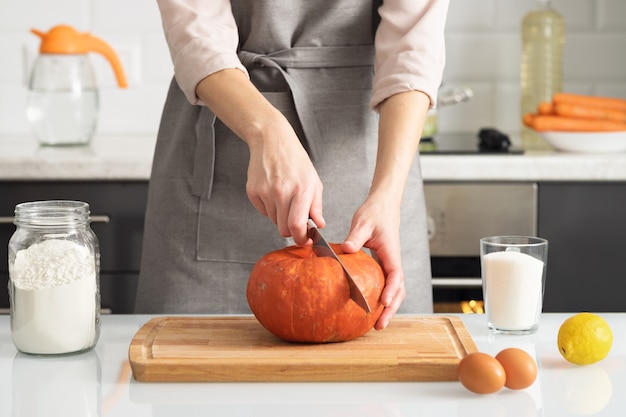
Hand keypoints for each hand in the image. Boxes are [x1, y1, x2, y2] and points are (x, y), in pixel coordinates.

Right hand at [245, 115, 324, 244]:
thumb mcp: (313, 181)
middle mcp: (281, 191)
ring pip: (273, 221)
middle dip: (291, 231)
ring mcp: (265, 192)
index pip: (297, 226)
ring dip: (281, 217)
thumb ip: (316, 206)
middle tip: (296, 221)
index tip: (305, 240)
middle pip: (283, 229)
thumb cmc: (295, 160)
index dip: (301, 239)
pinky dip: (269, 208)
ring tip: (285, 198)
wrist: (272, 141)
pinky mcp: (253, 191)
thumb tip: (318, 225)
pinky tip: (273, 193)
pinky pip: (263, 212)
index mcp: (300, 189)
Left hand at [341, 197, 404, 329]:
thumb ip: (356, 235)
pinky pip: (386, 285)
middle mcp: (393, 261)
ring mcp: (389, 264)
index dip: (391, 290)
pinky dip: (382, 298)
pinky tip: (370, 307)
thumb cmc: (374, 213)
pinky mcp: (384, 265)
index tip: (384, 302)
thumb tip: (348, 249)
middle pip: (399, 290)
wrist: (383, 206)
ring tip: (377, 324)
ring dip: (389, 307)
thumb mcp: (363, 222)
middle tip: (380, 325)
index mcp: (391, 252)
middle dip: (391, 309)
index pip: (395, 274)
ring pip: (395, 290)